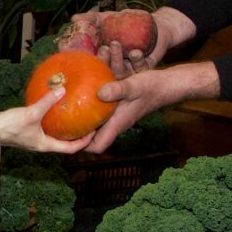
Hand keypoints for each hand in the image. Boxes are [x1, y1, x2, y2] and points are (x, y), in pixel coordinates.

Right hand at [0, 85, 90, 154]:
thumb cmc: (11, 126)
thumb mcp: (32, 113)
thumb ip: (47, 101)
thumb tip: (62, 89)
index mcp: (46, 145)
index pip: (71, 148)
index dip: (84, 142)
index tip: (94, 132)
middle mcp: (42, 144)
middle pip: (64, 143)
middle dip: (76, 135)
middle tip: (86, 123)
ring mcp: (34, 139)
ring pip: (55, 135)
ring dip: (64, 128)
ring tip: (74, 116)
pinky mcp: (28, 131)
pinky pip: (45, 128)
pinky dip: (53, 121)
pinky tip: (54, 109)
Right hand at [69, 6, 194, 78]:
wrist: (156, 25)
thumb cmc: (129, 22)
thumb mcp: (109, 18)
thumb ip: (92, 18)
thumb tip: (74, 19)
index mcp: (103, 57)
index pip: (90, 62)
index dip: (83, 59)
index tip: (76, 53)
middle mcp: (113, 66)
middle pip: (104, 69)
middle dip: (103, 59)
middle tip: (103, 47)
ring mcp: (128, 69)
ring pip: (120, 71)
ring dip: (117, 60)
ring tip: (117, 45)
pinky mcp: (143, 69)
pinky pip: (139, 68)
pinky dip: (137, 60)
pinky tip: (135, 52)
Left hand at [81, 61, 219, 153]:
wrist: (168, 84)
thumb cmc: (152, 88)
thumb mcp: (133, 86)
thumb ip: (117, 89)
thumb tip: (99, 93)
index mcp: (117, 124)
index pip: (98, 147)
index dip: (83, 146)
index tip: (69, 134)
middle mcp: (116, 122)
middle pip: (94, 137)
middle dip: (79, 132)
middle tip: (63, 120)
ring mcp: (118, 115)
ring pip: (97, 123)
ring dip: (85, 116)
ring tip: (69, 105)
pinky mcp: (120, 106)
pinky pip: (102, 110)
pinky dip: (93, 105)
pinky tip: (84, 91)